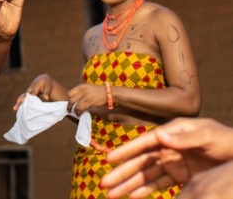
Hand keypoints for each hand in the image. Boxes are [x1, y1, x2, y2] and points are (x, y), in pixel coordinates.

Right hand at [12, 74, 52, 110]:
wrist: (42, 78)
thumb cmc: (46, 83)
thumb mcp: (48, 86)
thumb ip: (47, 92)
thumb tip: (45, 98)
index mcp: (36, 85)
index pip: (33, 92)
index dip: (30, 96)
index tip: (26, 101)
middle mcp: (30, 88)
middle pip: (25, 94)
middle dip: (22, 99)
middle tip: (20, 103)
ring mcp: (28, 91)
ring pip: (22, 97)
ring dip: (18, 102)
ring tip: (14, 109)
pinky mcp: (27, 94)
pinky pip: (22, 98)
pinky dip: (19, 103)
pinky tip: (16, 109)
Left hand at [67, 83, 105, 115]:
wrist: (108, 92)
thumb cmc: (97, 91)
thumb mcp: (87, 87)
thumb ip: (80, 91)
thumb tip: (73, 98)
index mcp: (81, 86)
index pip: (69, 93)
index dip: (67, 99)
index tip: (68, 103)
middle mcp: (82, 91)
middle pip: (71, 100)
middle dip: (69, 106)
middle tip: (69, 110)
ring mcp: (86, 96)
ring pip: (76, 106)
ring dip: (74, 111)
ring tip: (75, 113)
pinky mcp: (90, 102)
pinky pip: (81, 109)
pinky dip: (79, 113)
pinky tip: (79, 114)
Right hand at [100, 117, 232, 198]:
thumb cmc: (228, 140)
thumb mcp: (208, 136)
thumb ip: (184, 138)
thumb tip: (158, 135)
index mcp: (172, 132)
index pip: (144, 143)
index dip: (126, 151)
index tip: (109, 159)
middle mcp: (168, 146)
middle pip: (140, 162)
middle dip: (121, 173)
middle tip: (104, 184)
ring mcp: (174, 161)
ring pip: (146, 175)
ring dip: (128, 185)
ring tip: (111, 195)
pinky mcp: (181, 176)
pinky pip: (159, 184)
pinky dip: (146, 190)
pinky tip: (133, 197)